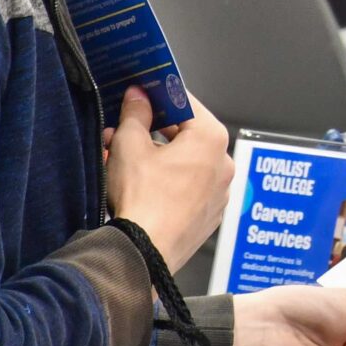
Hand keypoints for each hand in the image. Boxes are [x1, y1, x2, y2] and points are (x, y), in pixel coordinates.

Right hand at [102, 86, 232, 265]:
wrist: (144, 253)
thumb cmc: (142, 199)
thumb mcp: (129, 145)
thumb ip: (135, 114)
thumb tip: (138, 97)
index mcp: (211, 139)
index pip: (185, 102)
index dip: (159, 94)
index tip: (143, 92)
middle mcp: (223, 164)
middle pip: (186, 133)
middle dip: (152, 129)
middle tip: (125, 126)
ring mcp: (219, 192)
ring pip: (186, 161)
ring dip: (156, 154)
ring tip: (123, 155)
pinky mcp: (209, 214)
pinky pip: (188, 186)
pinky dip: (167, 179)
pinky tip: (140, 181)